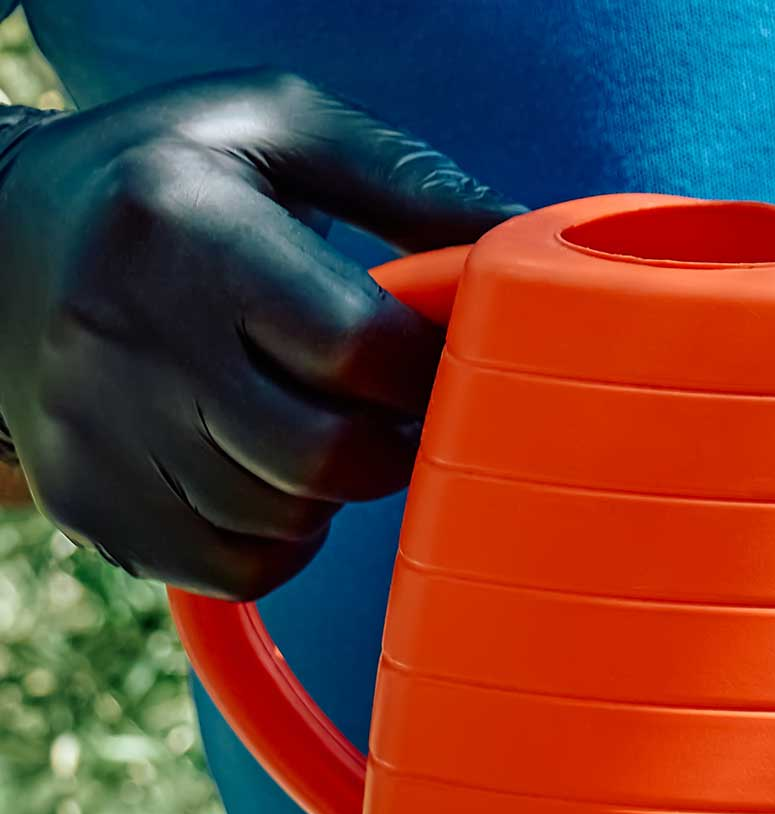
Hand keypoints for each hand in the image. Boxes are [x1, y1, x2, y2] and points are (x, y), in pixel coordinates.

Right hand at [0, 72, 517, 598]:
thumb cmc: (166, 183)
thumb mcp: (275, 129)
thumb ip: (407, 182)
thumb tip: (528, 244)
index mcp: (181, 228)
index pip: (359, 345)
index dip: (427, 367)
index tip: (438, 356)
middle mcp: (122, 335)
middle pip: (329, 456)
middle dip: (387, 441)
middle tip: (380, 403)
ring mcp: (96, 433)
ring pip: (289, 522)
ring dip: (329, 487)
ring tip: (299, 415)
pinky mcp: (92, 509)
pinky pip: (244, 569)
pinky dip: (280, 535)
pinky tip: (253, 465)